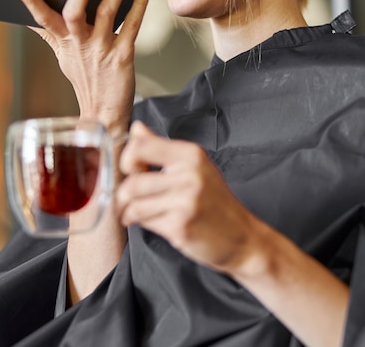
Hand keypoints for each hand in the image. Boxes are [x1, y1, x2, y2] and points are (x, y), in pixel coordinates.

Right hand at [13, 0, 151, 134]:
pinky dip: (139, 5)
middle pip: (74, 12)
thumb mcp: (64, 59)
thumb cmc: (87, 82)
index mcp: (65, 44)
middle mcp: (81, 46)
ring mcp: (102, 51)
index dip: (31, 3)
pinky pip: (131, 25)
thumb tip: (30, 19)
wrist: (105, 112)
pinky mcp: (123, 57)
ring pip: (107, 13)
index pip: (43, 20)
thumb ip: (50, 36)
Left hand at [116, 121, 258, 272]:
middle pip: (132, 181)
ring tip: (133, 213)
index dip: (126, 160)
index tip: (131, 171)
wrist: (241, 236)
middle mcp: (189, 175)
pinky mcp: (180, 226)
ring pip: (134, 204)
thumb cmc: (215, 202)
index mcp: (191, 155)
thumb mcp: (194, 166)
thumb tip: (136, 128)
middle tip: (129, 200)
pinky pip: (144, 222)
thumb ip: (161, 147)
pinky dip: (140, 223)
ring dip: (127, 211)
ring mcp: (185, 201)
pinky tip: (150, 221)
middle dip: (123, 195)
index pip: (140, 147)